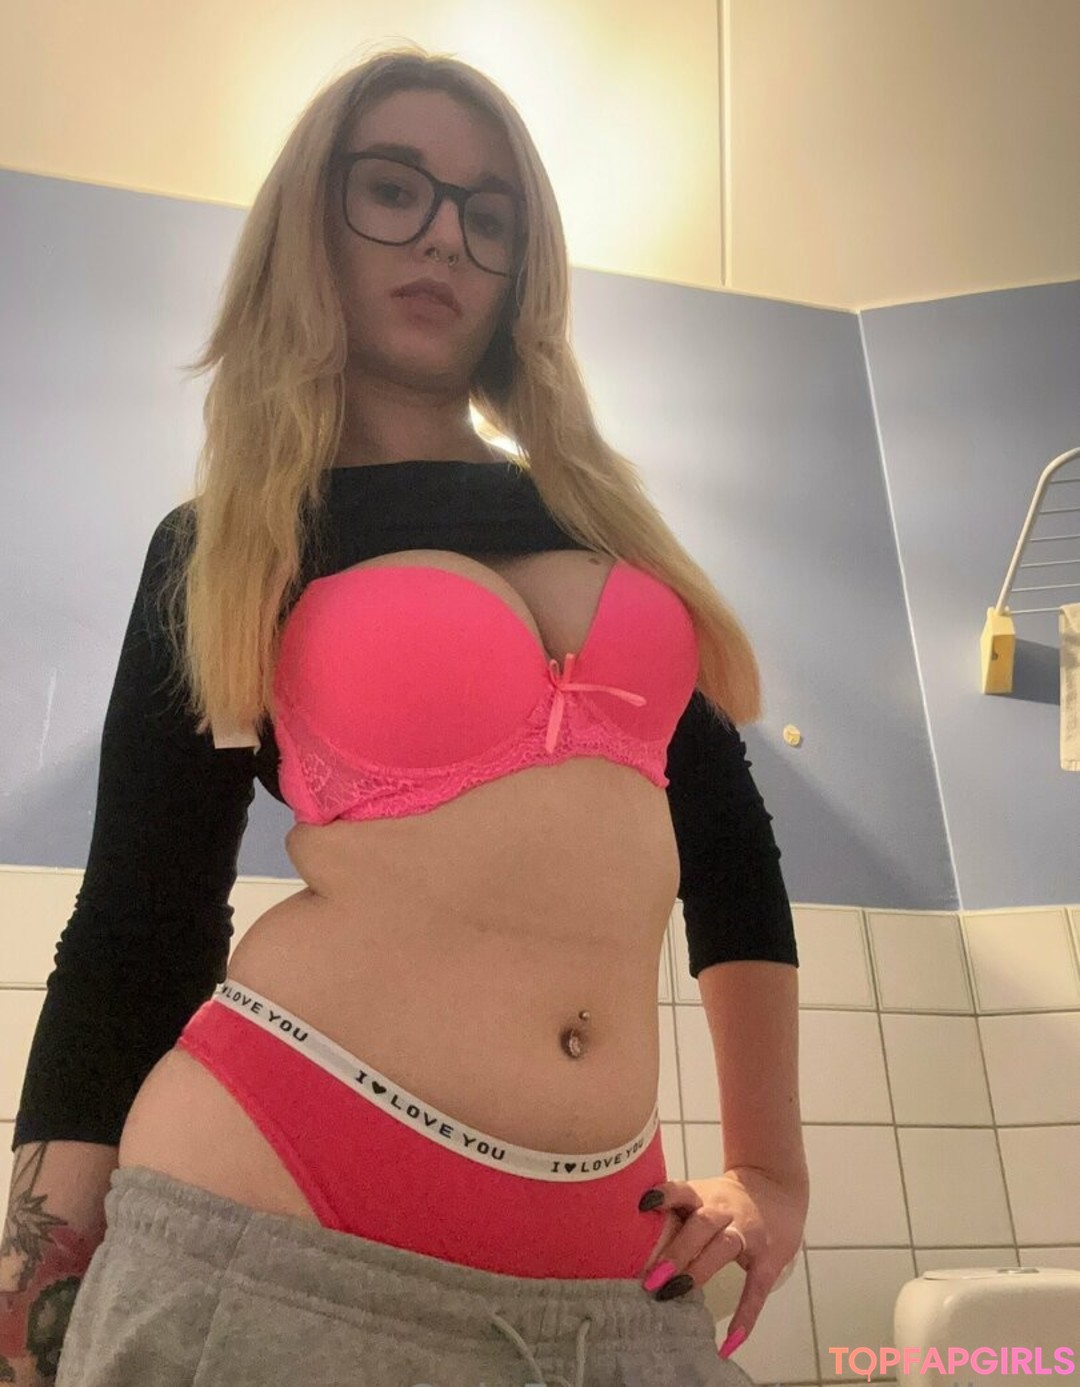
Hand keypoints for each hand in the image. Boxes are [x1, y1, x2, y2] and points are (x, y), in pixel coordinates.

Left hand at [637, 1165, 807, 1351]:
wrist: (776, 1186)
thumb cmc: (726, 1199)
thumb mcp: (701, 1195)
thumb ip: (673, 1213)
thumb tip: (626, 1238)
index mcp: (703, 1196)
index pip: (683, 1190)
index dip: (664, 1195)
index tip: (641, 1204)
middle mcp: (725, 1211)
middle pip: (702, 1224)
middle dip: (676, 1250)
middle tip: (650, 1277)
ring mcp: (749, 1234)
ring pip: (724, 1246)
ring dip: (697, 1270)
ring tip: (672, 1293)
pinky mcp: (768, 1258)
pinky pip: (756, 1289)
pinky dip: (744, 1316)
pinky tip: (729, 1342)